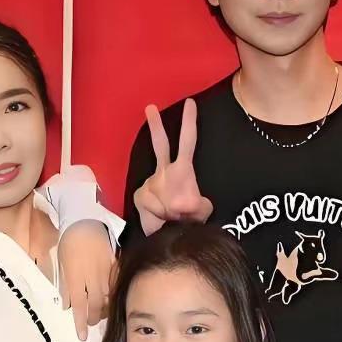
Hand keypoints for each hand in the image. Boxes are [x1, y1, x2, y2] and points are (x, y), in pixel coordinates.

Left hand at [58, 219, 115, 340]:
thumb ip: (65, 286)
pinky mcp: (115, 265)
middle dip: (94, 317)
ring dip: (105, 308)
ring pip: (109, 297)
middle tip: (92, 322)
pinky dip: (114, 294)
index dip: (81, 323)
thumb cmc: (69, 242)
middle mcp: (91, 278)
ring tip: (102, 312)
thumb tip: (66, 306)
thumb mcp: (62, 264)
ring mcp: (105, 272)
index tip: (82, 336)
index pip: (79, 307)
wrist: (84, 222)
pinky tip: (113, 298)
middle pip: (96, 305)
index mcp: (75, 278)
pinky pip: (117, 285)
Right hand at [132, 100, 213, 235]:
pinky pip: (151, 203)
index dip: (189, 123)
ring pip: (158, 189)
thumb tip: (180, 202)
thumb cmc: (188, 221)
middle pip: (161, 145)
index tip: (190, 103)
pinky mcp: (141, 194)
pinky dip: (158, 213)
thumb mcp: (200, 213)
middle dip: (156, 126)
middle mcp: (165, 172)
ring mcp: (152, 182)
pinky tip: (161, 218)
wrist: (170, 238)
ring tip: (173, 218)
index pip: (187, 142)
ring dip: (168, 207)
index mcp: (183, 170)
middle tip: (151, 107)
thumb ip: (197, 206)